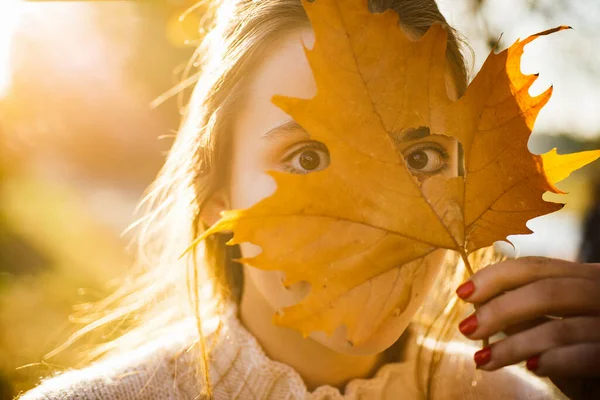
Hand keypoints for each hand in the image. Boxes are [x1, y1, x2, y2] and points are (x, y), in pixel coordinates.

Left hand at [454, 257, 599, 399]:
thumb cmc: (580, 353)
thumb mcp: (550, 328)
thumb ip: (524, 312)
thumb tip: (479, 302)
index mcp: (586, 277)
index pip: (536, 267)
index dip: (496, 276)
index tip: (462, 292)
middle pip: (547, 291)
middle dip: (500, 309)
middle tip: (467, 328)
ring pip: (560, 327)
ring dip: (514, 345)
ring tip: (483, 359)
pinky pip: (587, 354)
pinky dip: (555, 360)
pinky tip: (531, 368)